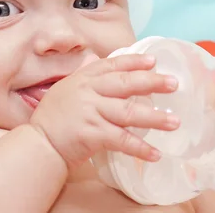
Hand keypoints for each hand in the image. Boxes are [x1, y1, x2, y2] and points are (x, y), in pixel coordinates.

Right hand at [29, 54, 178, 168]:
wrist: (39, 142)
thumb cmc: (54, 117)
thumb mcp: (66, 88)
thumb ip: (85, 76)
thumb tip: (98, 61)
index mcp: (83, 78)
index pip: (113, 64)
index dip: (134, 62)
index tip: (154, 61)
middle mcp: (88, 91)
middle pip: (126, 84)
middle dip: (152, 83)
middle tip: (174, 84)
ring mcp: (91, 112)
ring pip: (128, 113)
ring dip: (154, 118)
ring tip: (174, 121)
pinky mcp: (92, 134)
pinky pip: (122, 140)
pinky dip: (140, 148)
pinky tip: (155, 154)